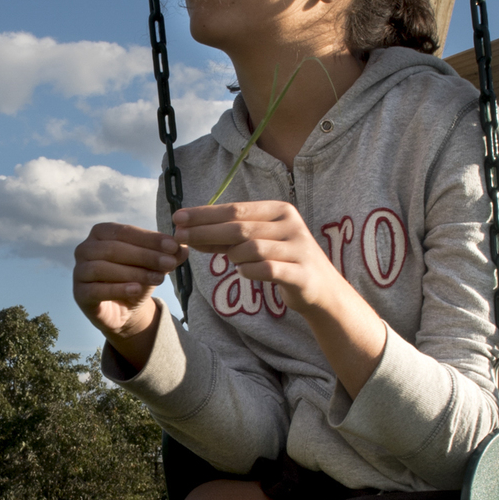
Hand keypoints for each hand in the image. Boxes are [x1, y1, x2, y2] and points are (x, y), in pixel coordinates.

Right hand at [71, 223, 177, 348]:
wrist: (125, 310)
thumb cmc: (136, 278)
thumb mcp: (154, 264)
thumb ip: (167, 254)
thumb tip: (183, 247)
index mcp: (101, 233)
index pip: (124, 231)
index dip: (149, 238)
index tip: (173, 245)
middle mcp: (85, 249)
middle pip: (114, 249)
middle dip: (145, 256)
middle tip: (169, 263)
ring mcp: (79, 271)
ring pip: (104, 268)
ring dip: (134, 272)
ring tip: (159, 278)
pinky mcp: (79, 294)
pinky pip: (97, 289)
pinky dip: (118, 289)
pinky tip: (136, 290)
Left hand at [174, 200, 389, 396]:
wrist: (320, 289)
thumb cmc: (282, 261)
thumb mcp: (256, 244)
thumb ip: (227, 237)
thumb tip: (188, 231)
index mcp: (280, 210)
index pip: (235, 209)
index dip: (205, 214)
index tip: (177, 218)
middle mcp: (291, 225)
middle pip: (240, 227)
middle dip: (206, 231)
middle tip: (180, 237)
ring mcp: (298, 248)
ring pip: (251, 248)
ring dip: (233, 255)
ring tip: (229, 260)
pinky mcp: (301, 273)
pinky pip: (266, 270)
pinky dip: (249, 272)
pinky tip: (243, 272)